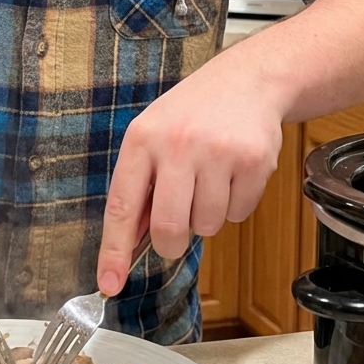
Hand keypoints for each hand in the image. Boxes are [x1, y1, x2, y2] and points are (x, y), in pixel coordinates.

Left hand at [96, 51, 283, 295]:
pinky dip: (236, 204)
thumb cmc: (192, 113)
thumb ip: (140, 186)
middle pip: (171, 228)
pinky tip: (233, 173)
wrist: (248, 80)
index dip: (114, 251)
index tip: (110, 284)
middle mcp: (177, 145)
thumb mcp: (153, 135)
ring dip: (208, 216)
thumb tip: (130, 243)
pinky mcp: (254, 161)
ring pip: (208, 225)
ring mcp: (218, 152)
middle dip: (173, 242)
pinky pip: (240, 214)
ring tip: (210, 180)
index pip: (122, 206)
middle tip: (179, 226)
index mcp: (142, 140)